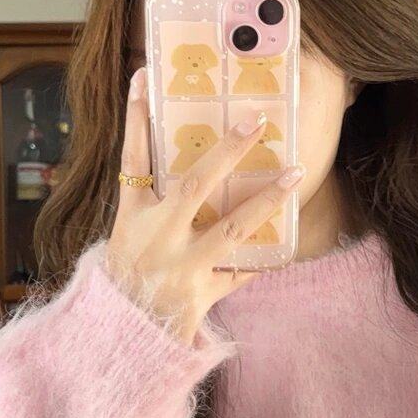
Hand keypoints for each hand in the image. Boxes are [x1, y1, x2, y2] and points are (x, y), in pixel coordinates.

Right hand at [103, 65, 304, 342]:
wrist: (120, 339)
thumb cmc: (125, 276)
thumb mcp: (125, 233)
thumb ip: (147, 198)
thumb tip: (167, 149)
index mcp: (131, 218)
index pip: (132, 160)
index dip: (137, 120)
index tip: (143, 78)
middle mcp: (157, 239)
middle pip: (193, 186)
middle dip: (226, 152)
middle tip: (256, 120)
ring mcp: (182, 268)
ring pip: (232, 229)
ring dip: (266, 200)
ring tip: (296, 173)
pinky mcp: (203, 295)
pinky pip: (240, 273)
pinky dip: (262, 260)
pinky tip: (288, 241)